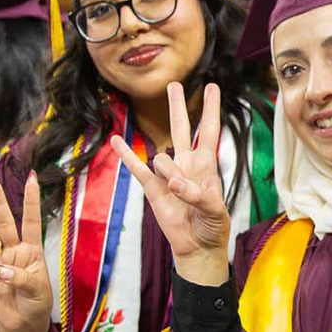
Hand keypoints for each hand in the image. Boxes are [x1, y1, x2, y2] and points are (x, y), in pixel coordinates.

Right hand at [111, 83, 231, 285]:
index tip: (212, 86)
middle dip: (178, 106)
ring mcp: (168, 175)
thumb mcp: (214, 211)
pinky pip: (137, 169)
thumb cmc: (213, 226)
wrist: (197, 247)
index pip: (209, 130)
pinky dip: (126, 155)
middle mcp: (186, 164)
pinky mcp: (152, 189)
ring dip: (167, 172)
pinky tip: (117, 140)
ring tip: (175, 191)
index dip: (211, 109)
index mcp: (206, 165)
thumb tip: (173, 183)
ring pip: (161, 157)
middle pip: (181, 127)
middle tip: (173, 84)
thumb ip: (197, 195)